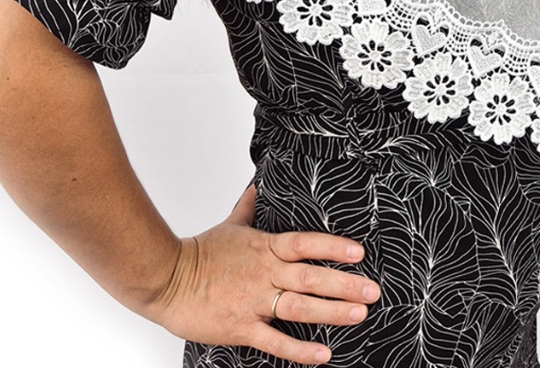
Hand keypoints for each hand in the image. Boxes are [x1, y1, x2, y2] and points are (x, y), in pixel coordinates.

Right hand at [144, 184, 379, 363]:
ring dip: (332, 312)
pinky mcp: (242, 327)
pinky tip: (323, 354)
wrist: (166, 279)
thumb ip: (247, 209)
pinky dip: (300, 349)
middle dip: (345, 284)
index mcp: (264, 247)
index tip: (359, 253)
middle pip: (311, 276)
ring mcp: (254, 300)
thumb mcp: (229, 226)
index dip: (333, 247)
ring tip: (359, 315)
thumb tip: (255, 188)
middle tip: (373, 290)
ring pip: (300, 307)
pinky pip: (276, 340)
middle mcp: (265, 272)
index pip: (306, 243)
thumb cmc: (199, 253)